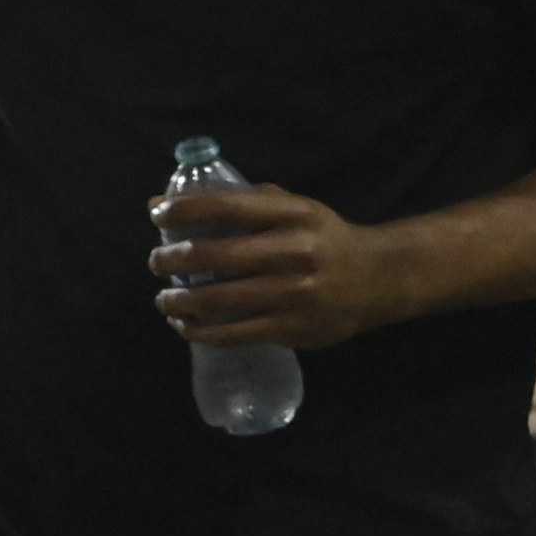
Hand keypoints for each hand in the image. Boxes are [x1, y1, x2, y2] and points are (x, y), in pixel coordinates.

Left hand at [150, 179, 417, 350]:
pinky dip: (201, 331)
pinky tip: (185, 325)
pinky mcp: (295, 329)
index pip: (227, 206)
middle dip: (172, 260)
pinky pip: (235, 334)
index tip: (157, 215)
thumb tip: (160, 204)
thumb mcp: (290, 208)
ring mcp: (295, 294)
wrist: (379, 278)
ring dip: (179, 301)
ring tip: (165, 299)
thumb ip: (232, 201)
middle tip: (156, 262)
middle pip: (215, 256)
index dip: (184, 210)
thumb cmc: (321, 237)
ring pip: (219, 300)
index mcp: (293, 214)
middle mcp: (295, 251)